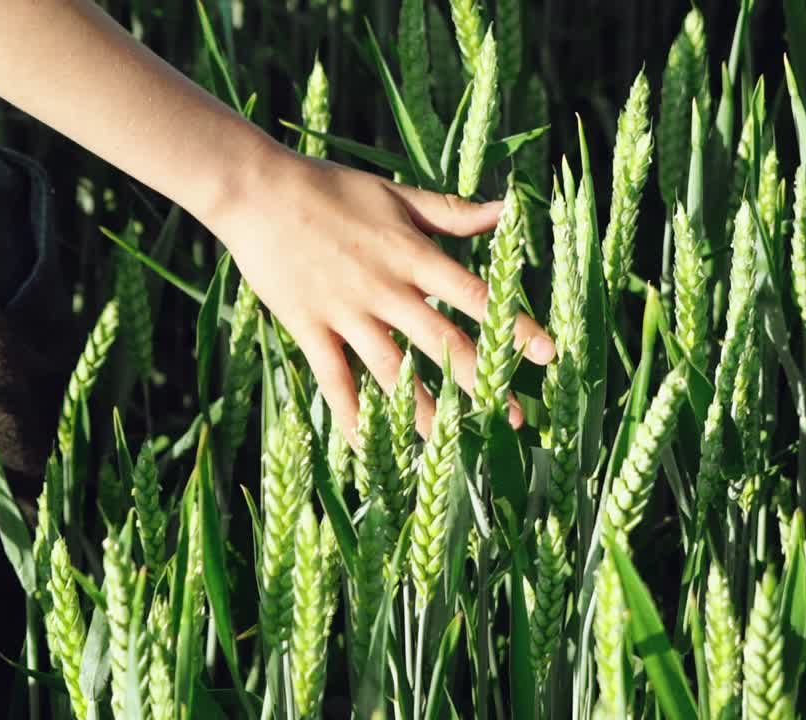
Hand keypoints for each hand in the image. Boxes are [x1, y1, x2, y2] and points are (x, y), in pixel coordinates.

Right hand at [209, 147, 555, 440]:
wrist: (258, 191)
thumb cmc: (331, 187)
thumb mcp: (397, 194)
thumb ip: (452, 212)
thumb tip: (508, 209)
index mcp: (412, 255)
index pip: (475, 295)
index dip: (514, 325)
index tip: (547, 355)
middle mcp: (385, 289)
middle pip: (442, 343)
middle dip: (482, 381)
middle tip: (515, 418)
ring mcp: (346, 313)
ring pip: (393, 371)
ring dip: (426, 410)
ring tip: (455, 443)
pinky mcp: (310, 329)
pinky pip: (335, 382)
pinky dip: (354, 416)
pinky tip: (373, 448)